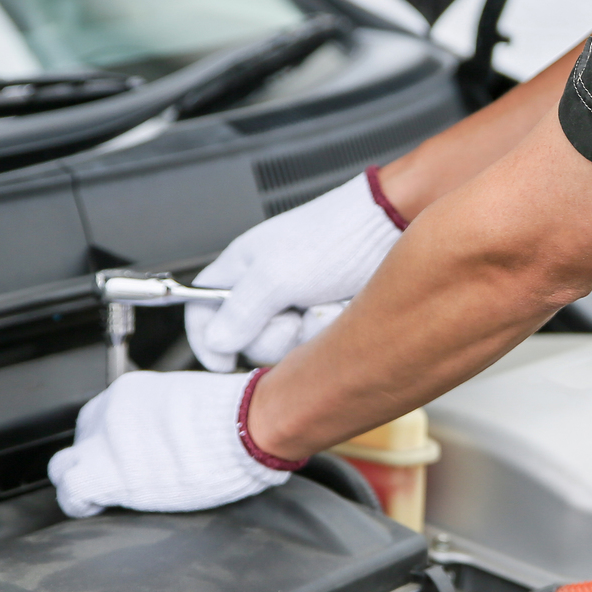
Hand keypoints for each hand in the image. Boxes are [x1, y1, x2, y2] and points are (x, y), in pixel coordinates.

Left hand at [48, 370, 303, 515]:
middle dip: (94, 459)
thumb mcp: (192, 403)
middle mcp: (110, 413)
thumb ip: (167, 416)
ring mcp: (105, 443)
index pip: (99, 418)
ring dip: (78, 481)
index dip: (107, 441)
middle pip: (81, 440)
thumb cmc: (234, 419)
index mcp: (129, 393)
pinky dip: (79, 502)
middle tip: (118, 476)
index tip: (123, 454)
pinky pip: (71, 491)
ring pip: (63, 467)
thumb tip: (172, 434)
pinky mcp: (107, 473)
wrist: (242, 428)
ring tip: (99, 496)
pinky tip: (95, 507)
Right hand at [184, 170, 406, 370]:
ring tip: (321, 306)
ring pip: (281, 347)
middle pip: (244, 339)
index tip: (221, 362)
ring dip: (304, 333)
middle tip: (292, 315)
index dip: (205, 339)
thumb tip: (216, 342)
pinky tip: (338, 311)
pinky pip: (312, 343)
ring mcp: (293, 303)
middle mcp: (262, 287)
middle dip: (271, 337)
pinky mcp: (320, 315)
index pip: (201, 308)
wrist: (390, 230)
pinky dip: (326, 332)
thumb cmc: (334, 237)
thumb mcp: (277, 275)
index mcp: (240, 268)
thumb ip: (241, 312)